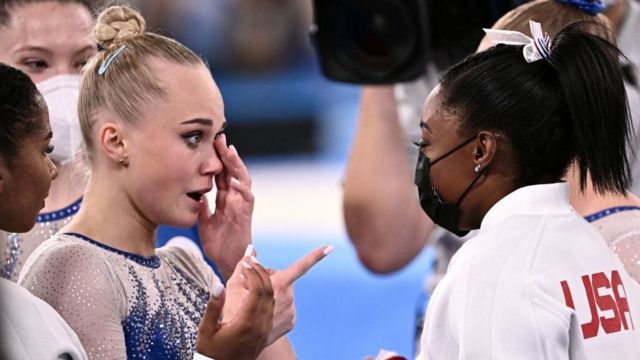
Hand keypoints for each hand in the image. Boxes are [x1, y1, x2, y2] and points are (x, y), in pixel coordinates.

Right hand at [195, 259, 273, 359]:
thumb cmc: (211, 351)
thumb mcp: (206, 329)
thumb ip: (213, 306)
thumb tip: (218, 284)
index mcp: (247, 323)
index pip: (259, 290)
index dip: (254, 272)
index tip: (245, 262)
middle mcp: (261, 326)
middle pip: (270, 291)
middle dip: (263, 271)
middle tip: (251, 260)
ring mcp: (266, 330)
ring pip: (274, 298)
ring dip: (266, 281)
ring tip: (250, 273)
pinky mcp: (268, 332)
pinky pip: (273, 307)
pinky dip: (267, 293)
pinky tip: (253, 289)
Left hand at [199, 134, 253, 280]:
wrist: (229, 261)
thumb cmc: (219, 244)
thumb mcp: (204, 222)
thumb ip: (202, 207)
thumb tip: (194, 194)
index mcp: (225, 199)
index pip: (222, 174)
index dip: (217, 159)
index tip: (210, 143)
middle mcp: (234, 199)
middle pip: (232, 172)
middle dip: (227, 155)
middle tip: (220, 137)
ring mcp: (241, 205)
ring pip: (242, 179)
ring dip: (236, 165)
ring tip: (229, 151)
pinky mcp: (245, 215)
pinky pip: (246, 198)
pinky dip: (241, 188)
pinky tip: (234, 180)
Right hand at [224, 246, 333, 345]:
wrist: (236, 349)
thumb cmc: (231, 314)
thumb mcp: (233, 286)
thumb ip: (245, 264)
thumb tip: (252, 249)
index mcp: (277, 287)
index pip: (299, 267)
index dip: (315, 256)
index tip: (330, 248)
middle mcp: (288, 299)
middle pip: (280, 277)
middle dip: (266, 278)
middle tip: (248, 285)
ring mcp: (291, 312)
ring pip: (282, 292)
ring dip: (270, 292)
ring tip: (253, 301)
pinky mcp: (291, 322)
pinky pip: (284, 306)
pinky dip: (274, 305)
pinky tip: (262, 312)